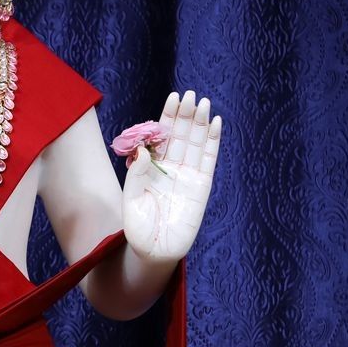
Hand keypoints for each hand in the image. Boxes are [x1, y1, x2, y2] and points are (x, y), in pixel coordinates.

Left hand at [121, 90, 221, 262]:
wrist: (155, 252)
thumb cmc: (138, 230)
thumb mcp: (131, 201)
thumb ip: (136, 175)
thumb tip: (142, 149)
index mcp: (152, 168)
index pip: (162, 136)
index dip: (167, 117)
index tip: (173, 98)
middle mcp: (171, 168)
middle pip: (181, 135)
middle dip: (185, 114)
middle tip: (190, 94)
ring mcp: (188, 175)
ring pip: (196, 143)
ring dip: (200, 122)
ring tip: (204, 102)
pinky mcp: (202, 186)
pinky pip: (209, 160)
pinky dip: (213, 141)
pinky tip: (216, 122)